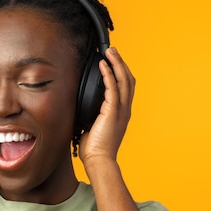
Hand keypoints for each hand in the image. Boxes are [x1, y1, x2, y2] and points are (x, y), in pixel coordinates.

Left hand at [79, 47, 135, 168]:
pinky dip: (108, 74)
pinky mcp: (113, 111)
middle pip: (128, 79)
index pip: (126, 87)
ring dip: (116, 63)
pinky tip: (103, 65)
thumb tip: (82, 106)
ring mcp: (121, 110)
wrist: (99, 160)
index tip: (113, 62)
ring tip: (110, 52)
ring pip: (123, 79)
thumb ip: (92, 114)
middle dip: (121, 63)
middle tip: (112, 51)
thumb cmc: (95, 148)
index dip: (121, 72)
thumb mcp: (93, 126)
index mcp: (121, 112)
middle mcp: (125, 109)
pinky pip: (112, 87)